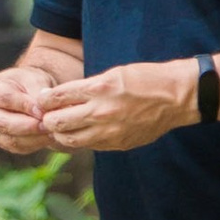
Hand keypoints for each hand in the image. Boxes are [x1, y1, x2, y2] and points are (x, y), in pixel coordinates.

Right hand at [0, 63, 60, 156]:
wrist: (28, 92)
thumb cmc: (29, 82)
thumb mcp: (34, 80)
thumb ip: (36, 93)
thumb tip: (41, 111)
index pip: (4, 98)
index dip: (24, 105)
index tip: (42, 110)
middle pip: (3, 123)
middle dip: (27, 126)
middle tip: (48, 125)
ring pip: (10, 139)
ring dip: (33, 137)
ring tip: (51, 132)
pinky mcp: (0, 141)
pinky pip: (16, 147)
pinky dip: (33, 144)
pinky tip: (47, 138)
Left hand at [36, 58, 199, 153]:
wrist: (177, 97)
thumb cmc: (146, 79)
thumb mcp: (114, 73)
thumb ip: (87, 88)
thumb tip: (61, 98)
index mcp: (99, 88)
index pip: (57, 97)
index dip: (44, 100)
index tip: (41, 100)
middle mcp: (101, 111)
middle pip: (57, 122)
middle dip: (47, 120)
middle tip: (46, 117)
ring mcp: (109, 131)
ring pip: (70, 140)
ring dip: (60, 134)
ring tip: (60, 128)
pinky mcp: (118, 143)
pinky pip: (89, 146)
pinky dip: (80, 140)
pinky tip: (81, 134)